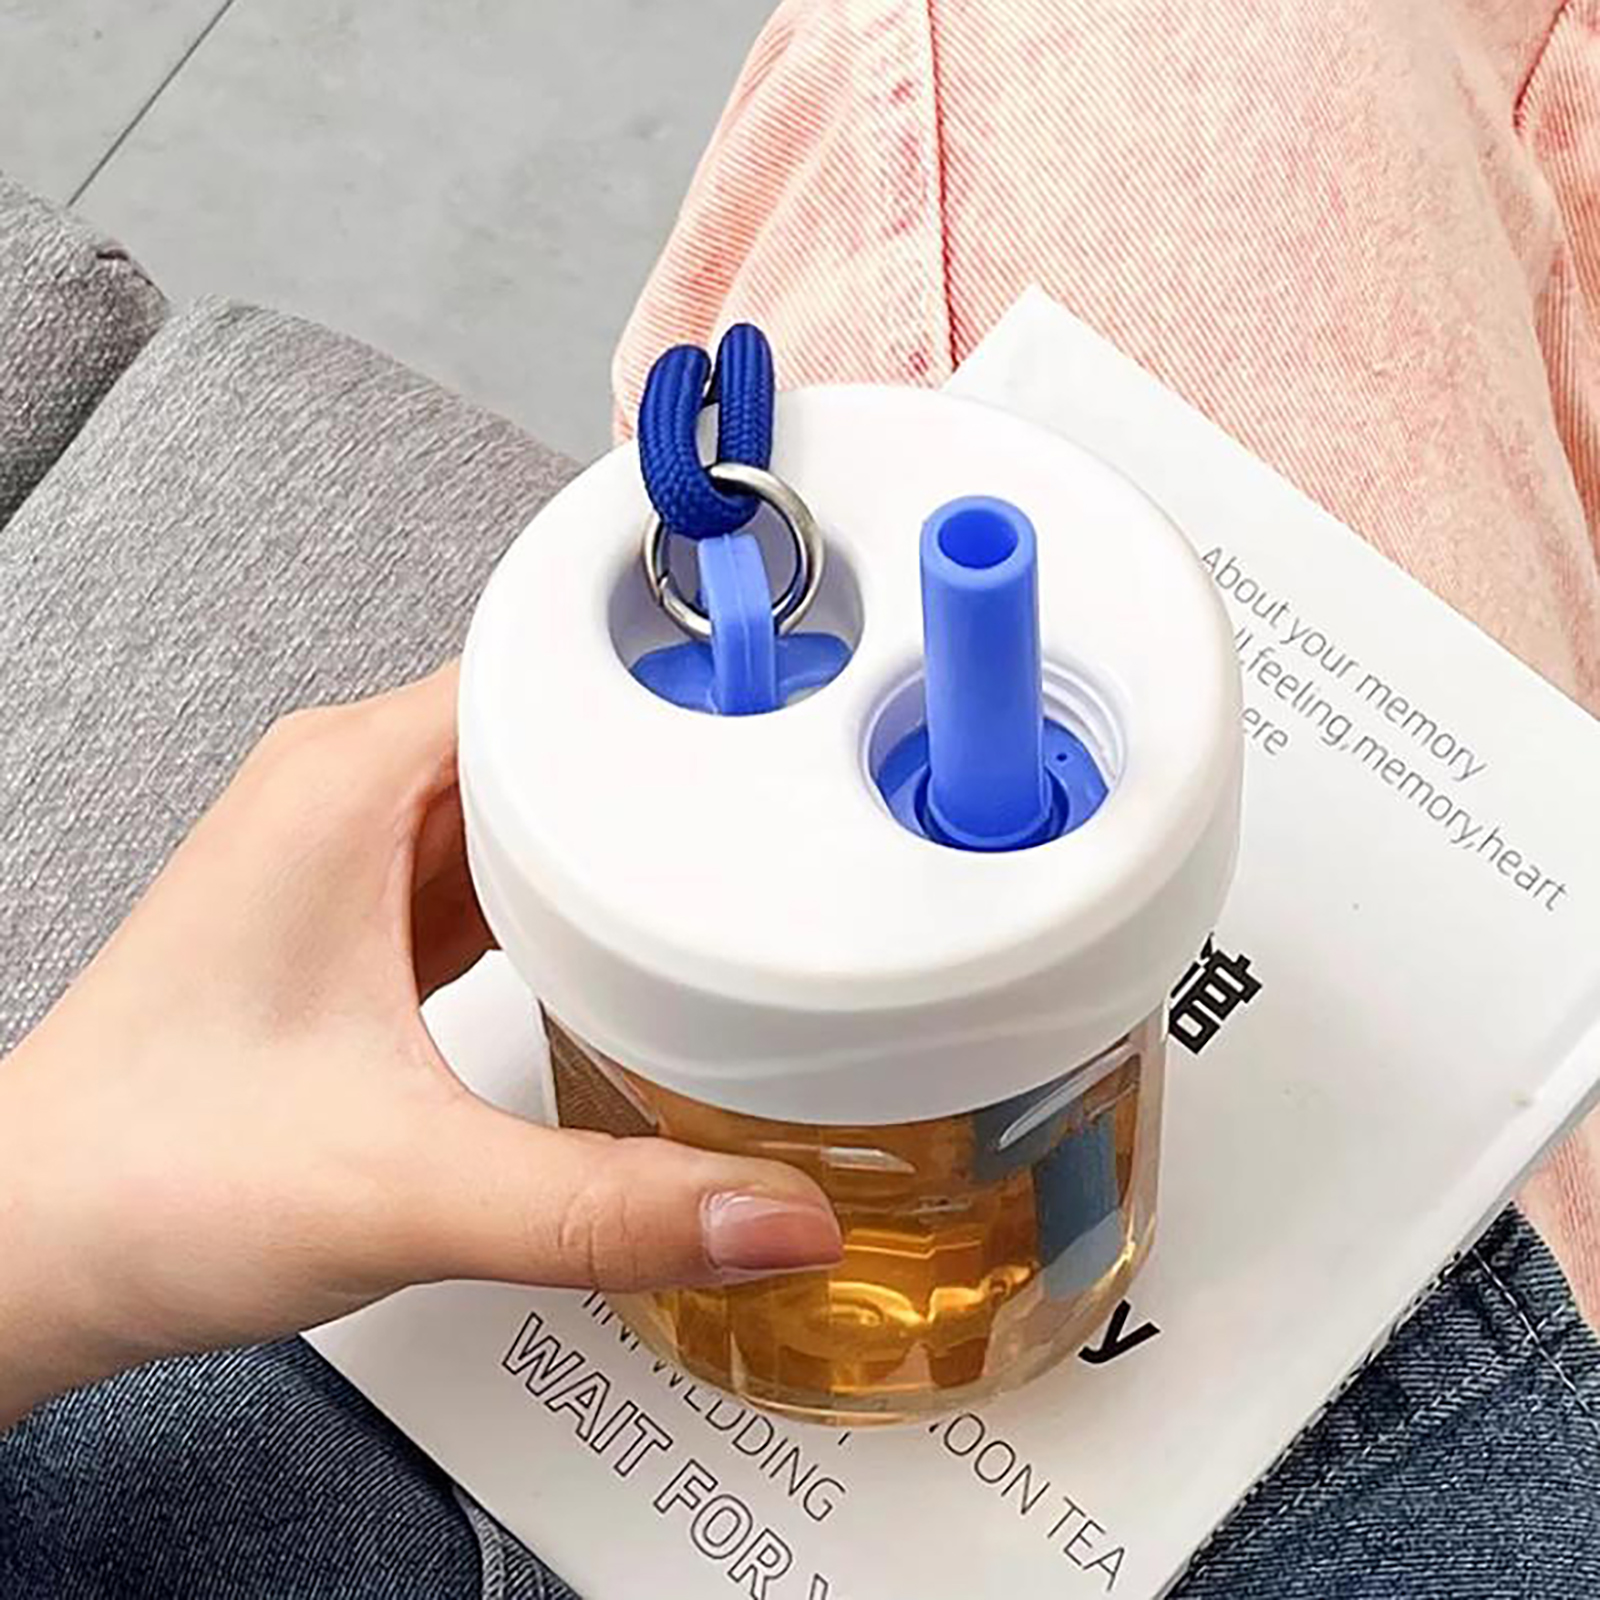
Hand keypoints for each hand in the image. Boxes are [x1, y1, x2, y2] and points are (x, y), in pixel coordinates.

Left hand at [0, 665, 840, 1426]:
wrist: (27, 1249)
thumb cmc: (138, 1178)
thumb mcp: (407, 1187)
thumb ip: (608, 1206)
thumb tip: (772, 1212)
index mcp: (347, 784)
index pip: (549, 668)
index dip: (671, 686)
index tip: (778, 713)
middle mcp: (344, 796)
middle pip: (553, 730)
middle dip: (669, 770)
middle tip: (791, 814)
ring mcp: (350, 857)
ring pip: (527, 803)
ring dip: (620, 841)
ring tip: (733, 875)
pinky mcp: (358, 919)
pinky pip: (496, 869)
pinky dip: (568, 901)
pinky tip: (627, 948)